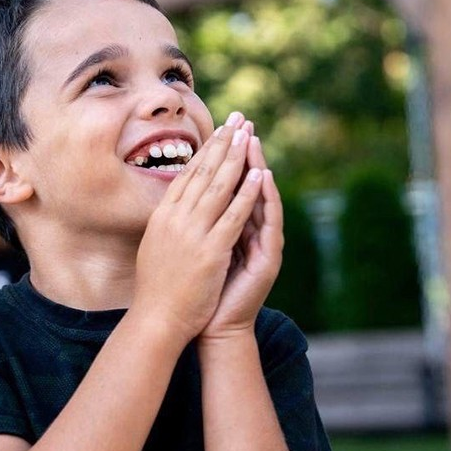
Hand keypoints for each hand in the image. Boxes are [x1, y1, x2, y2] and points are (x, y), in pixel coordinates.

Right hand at [133, 113, 263, 344]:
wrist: (156, 319)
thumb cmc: (157, 289)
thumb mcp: (155, 247)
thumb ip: (166, 224)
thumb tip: (172, 207)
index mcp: (162, 216)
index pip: (187, 175)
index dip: (206, 151)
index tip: (220, 131)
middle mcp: (175, 218)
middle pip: (203, 172)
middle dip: (223, 143)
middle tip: (238, 118)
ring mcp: (192, 233)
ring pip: (219, 186)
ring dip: (237, 157)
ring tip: (250, 134)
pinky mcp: (210, 250)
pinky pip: (233, 215)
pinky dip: (247, 192)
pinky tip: (259, 173)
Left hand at [201, 132, 283, 340]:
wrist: (212, 328)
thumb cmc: (200, 292)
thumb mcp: (195, 251)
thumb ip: (197, 226)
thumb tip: (181, 201)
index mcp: (232, 229)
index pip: (230, 186)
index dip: (225, 159)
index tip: (218, 129)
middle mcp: (251, 232)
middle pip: (247, 185)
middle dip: (243, 153)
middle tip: (242, 121)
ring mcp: (262, 244)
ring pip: (261, 198)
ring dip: (257, 167)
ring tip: (252, 140)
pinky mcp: (268, 259)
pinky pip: (268, 223)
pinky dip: (265, 200)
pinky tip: (263, 178)